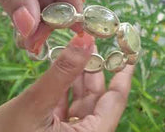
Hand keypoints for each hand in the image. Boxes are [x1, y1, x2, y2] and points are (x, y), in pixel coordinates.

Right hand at [0, 33, 134, 131]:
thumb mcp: (35, 106)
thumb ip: (61, 74)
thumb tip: (85, 42)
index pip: (115, 101)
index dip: (123, 74)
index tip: (130, 52)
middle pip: (97, 97)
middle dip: (95, 68)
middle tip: (93, 41)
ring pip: (80, 98)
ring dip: (78, 74)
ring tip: (78, 49)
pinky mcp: (54, 130)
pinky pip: (65, 103)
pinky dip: (64, 85)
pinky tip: (61, 66)